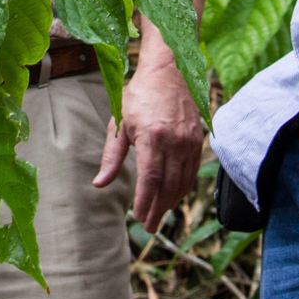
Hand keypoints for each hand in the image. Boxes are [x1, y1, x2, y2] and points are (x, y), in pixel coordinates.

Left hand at [94, 59, 204, 230]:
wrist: (168, 71)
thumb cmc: (139, 95)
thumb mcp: (119, 122)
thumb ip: (111, 156)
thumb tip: (99, 183)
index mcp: (152, 137)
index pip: (150, 180)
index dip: (145, 202)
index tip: (138, 218)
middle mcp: (175, 141)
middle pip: (168, 186)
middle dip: (157, 209)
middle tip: (148, 226)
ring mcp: (190, 141)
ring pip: (183, 182)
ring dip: (171, 202)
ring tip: (159, 215)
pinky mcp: (198, 140)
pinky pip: (193, 172)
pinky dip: (183, 188)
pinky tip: (173, 197)